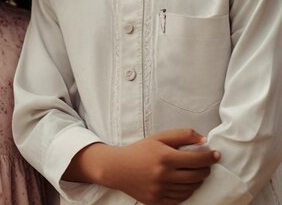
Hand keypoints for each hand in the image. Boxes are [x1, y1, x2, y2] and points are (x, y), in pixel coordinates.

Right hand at [100, 129, 219, 203]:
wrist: (118, 168)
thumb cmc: (139, 150)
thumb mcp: (158, 137)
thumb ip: (181, 135)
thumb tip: (203, 139)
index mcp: (165, 157)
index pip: (196, 159)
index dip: (210, 157)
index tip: (216, 155)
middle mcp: (164, 175)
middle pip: (197, 176)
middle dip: (206, 169)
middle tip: (206, 164)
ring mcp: (162, 190)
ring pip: (191, 188)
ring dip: (197, 180)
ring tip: (195, 172)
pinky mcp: (159, 202)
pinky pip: (181, 198)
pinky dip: (187, 190)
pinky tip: (185, 183)